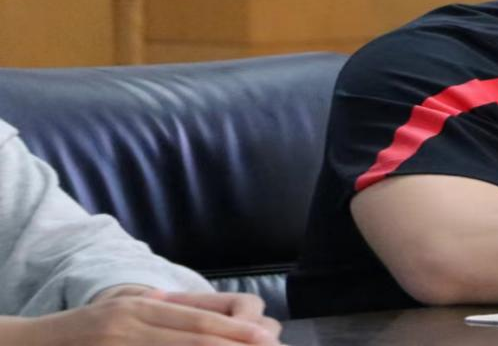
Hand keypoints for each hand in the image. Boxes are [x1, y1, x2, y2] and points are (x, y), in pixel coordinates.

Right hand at [16, 292, 281, 345]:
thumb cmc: (75, 334)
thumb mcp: (118, 312)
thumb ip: (155, 310)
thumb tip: (189, 307)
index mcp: (141, 307)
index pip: (200, 321)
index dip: (237, 331)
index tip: (269, 339)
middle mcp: (132, 322)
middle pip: (197, 338)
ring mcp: (119, 343)